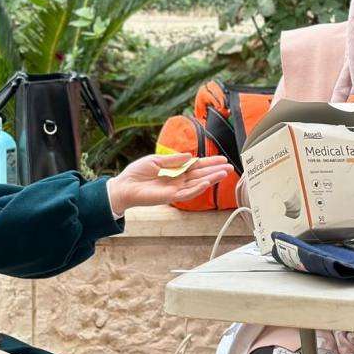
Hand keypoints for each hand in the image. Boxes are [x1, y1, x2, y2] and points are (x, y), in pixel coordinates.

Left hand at [106, 153, 234, 215]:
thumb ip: (173, 159)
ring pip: (197, 184)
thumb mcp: (156, 160)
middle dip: (215, 171)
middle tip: (230, 167)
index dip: (209, 162)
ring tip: (224, 173)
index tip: (222, 159)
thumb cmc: (137, 173)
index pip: (196, 166)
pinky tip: (206, 182)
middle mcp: (178, 180)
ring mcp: (175, 189)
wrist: (124, 186)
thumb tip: (189, 156)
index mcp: (176, 170)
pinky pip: (186, 193)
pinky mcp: (170, 197)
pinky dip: (197, 188)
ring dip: (211, 179)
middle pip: (201, 174)